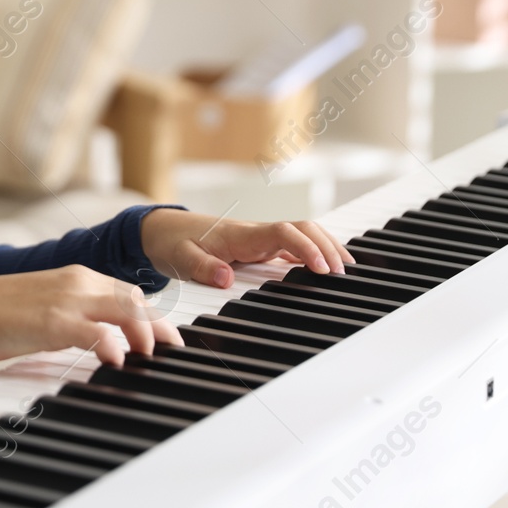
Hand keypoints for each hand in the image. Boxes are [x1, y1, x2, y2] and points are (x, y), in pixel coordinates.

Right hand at [0, 266, 182, 367]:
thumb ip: (70, 322)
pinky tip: (116, 360)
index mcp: (75, 278)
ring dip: (145, 333)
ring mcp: (66, 299)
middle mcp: (77, 282)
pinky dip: (112, 344)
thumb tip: (92, 343)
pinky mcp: (51, 320)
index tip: (166, 338)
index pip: (127, 293)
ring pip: (124, 308)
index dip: (152, 316)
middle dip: (158, 326)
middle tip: (172, 351)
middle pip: (135, 299)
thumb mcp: (41, 313)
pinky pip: (94, 330)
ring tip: (151, 357)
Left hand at [139, 209, 353, 289]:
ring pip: (302, 234)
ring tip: (347, 269)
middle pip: (302, 228)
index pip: (284, 233)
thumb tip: (225, 279)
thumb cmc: (172, 242)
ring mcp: (259, 239)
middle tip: (344, 273)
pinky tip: (326, 268)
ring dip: (325, 246)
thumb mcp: (179, 257)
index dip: (306, 248)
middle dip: (328, 246)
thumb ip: (201, 267)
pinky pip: (292, 245)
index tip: (322, 268)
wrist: (161, 230)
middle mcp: (255, 233)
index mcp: (240, 234)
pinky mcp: (258, 247)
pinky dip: (312, 253)